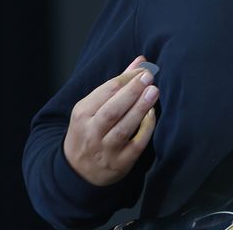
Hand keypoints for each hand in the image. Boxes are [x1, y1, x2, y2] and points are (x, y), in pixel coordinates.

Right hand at [63, 56, 158, 185]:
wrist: (78, 171)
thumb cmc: (89, 130)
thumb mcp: (93, 107)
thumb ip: (117, 84)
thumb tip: (141, 61)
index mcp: (82, 114)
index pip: (105, 91)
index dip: (126, 79)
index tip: (144, 70)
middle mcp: (91, 132)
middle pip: (112, 110)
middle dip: (132, 91)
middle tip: (149, 77)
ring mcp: (105, 150)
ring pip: (123, 128)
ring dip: (140, 108)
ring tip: (154, 91)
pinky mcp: (120, 163)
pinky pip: (136, 145)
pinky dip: (145, 129)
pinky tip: (153, 115)